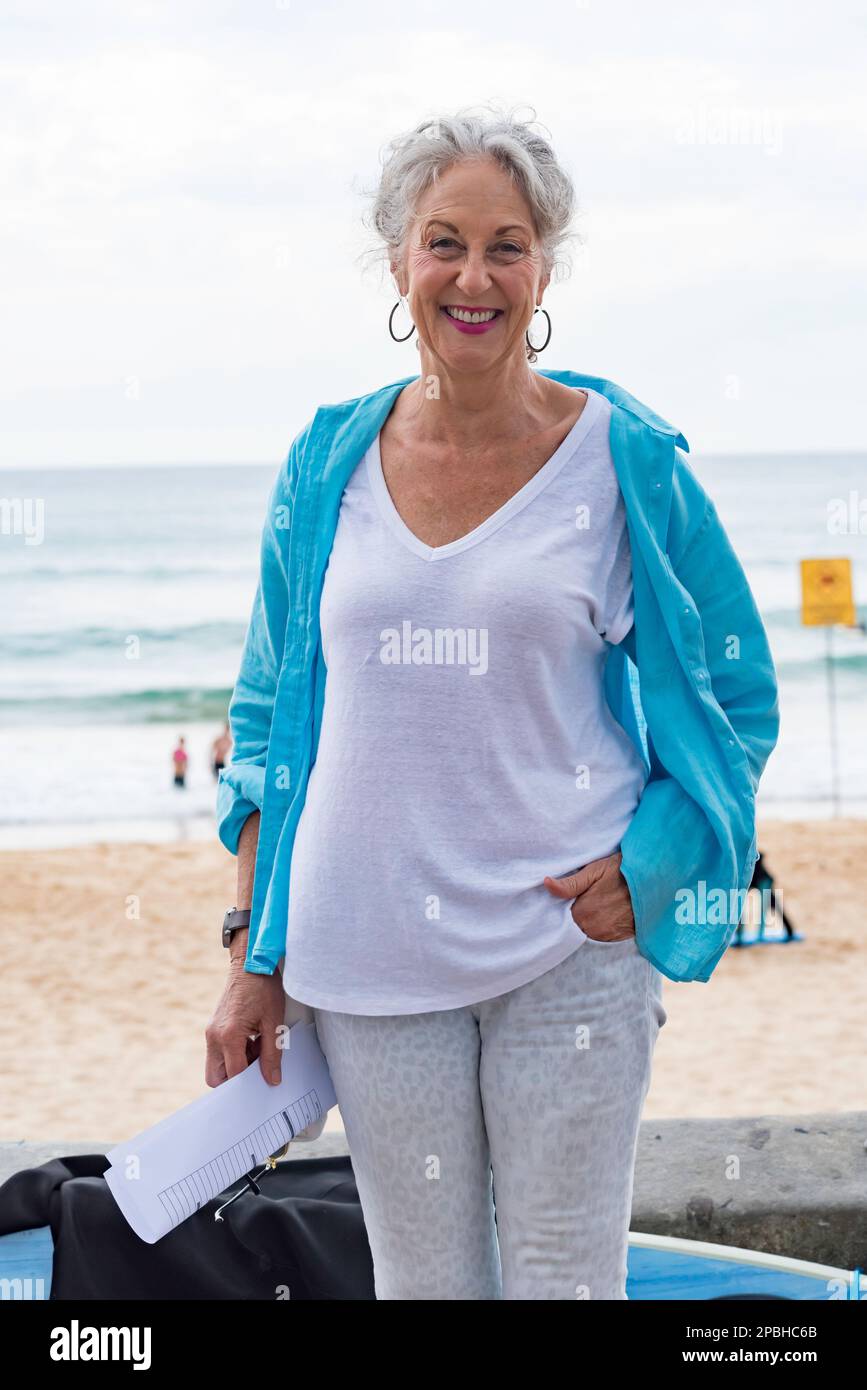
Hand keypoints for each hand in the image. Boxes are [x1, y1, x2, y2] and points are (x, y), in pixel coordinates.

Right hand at [205, 957, 286, 1087]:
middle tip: (257, 1070)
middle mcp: (214, 1036)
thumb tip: (272, 1080)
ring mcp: (211, 1032)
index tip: (264, 1086)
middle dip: (235, 1081)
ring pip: (216, 1066)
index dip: (250, 1084)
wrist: (251, 964)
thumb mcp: (274, 1023)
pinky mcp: (213, 1028)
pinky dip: (234, 1054)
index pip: (234, 1075)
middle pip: (216, 1077)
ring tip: (259, 1050)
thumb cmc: (263, 988)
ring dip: (236, 1065)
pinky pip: (219, 1052)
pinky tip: (253, 1041)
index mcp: (228, 1035)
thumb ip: (272, 1055)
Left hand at [543, 850, 635, 942]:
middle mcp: (594, 929)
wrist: (654, 881)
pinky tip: (606, 914)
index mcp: (583, 913)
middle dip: (576, 916)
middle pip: (574, 927)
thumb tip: (546, 884)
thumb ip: (570, 883)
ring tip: (597, 906)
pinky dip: (601, 927)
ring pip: (588, 933)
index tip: (568, 900)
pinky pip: (602, 937)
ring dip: (589, 923)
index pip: (561, 918)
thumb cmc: (623, 872)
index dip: (563, 909)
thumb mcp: (595, 870)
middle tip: (585, 900)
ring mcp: (608, 936)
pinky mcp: (620, 939)